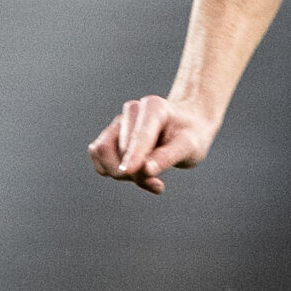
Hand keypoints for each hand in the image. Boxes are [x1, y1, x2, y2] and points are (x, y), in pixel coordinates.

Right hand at [89, 95, 217, 194]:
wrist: (187, 128)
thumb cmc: (191, 135)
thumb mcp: (190, 147)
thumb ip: (167, 157)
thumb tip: (145, 170)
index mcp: (154, 107)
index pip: (139, 135)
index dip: (133, 155)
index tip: (127, 172)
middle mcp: (132, 111)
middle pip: (116, 146)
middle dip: (132, 172)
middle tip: (157, 183)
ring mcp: (118, 123)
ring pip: (101, 153)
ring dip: (122, 174)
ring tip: (150, 179)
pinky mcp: (108, 138)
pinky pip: (100, 160)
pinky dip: (115, 173)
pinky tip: (139, 176)